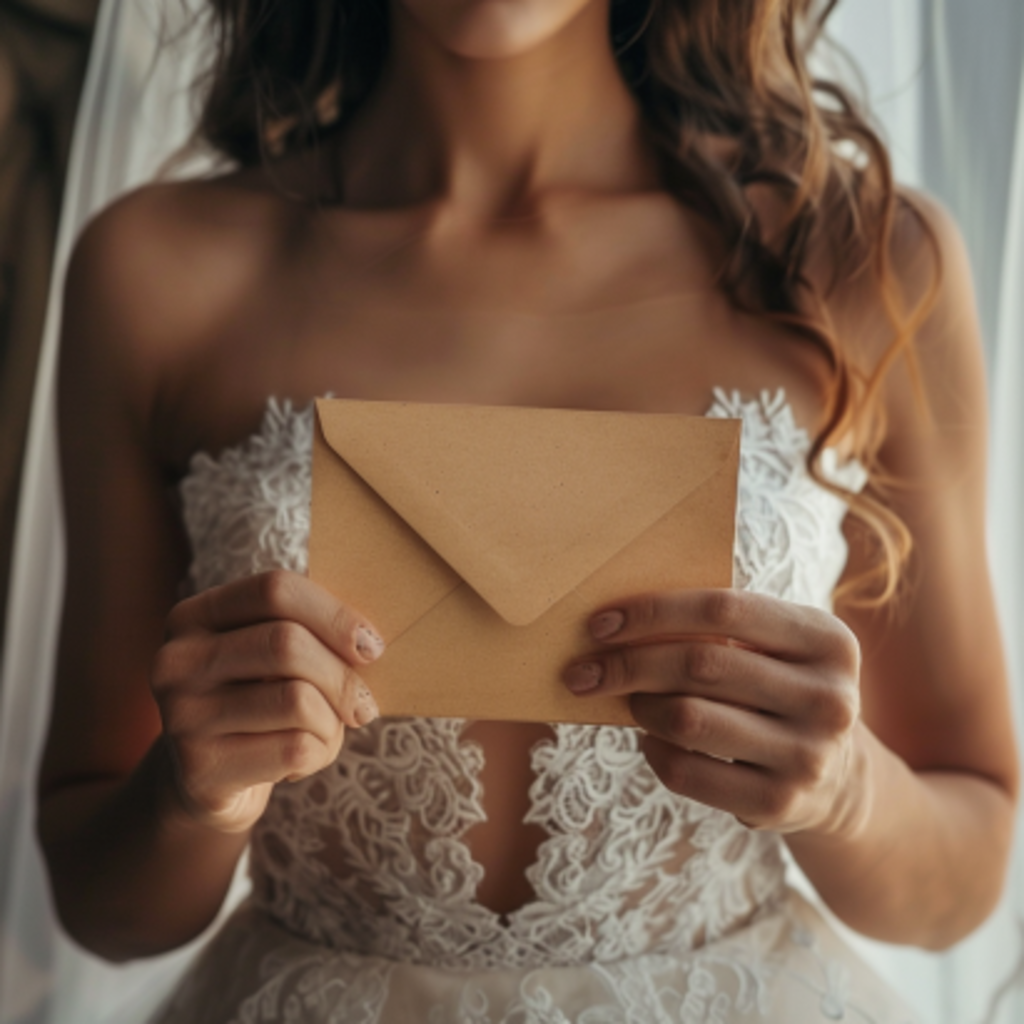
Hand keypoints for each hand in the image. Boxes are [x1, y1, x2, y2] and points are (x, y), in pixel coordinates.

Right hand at [151, 570, 383, 833]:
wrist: (201, 782)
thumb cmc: (253, 701)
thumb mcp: (266, 655)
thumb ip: (304, 630)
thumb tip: (366, 642)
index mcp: (194, 616)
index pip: (275, 590)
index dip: (334, 614)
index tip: (372, 646)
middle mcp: (176, 660)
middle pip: (287, 644)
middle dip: (342, 676)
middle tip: (364, 705)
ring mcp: (182, 716)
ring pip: (298, 701)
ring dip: (332, 722)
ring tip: (324, 734)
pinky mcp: (201, 769)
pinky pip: (295, 749)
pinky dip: (319, 754)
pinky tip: (299, 762)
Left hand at [562, 589, 864, 836]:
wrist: (837, 777)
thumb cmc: (779, 689)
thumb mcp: (777, 647)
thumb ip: (722, 624)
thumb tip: (619, 618)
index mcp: (827, 639)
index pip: (725, 608)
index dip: (654, 612)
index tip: (600, 624)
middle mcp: (829, 697)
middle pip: (700, 664)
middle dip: (628, 664)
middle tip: (582, 670)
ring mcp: (809, 755)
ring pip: (688, 719)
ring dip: (640, 706)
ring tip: (627, 701)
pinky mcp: (779, 803)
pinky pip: (686, 771)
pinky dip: (653, 750)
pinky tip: (650, 739)